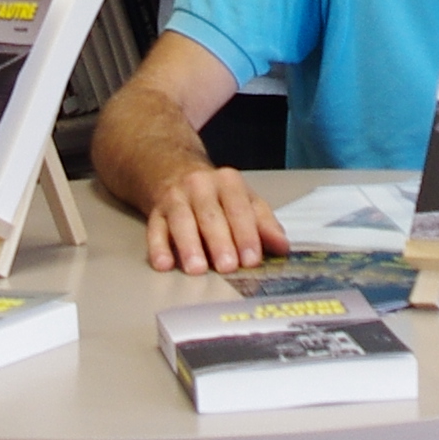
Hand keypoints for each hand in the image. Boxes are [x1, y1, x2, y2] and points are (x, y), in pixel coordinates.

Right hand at [138, 163, 283, 274]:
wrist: (174, 170)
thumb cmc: (216, 194)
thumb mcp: (245, 200)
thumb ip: (264, 224)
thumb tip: (283, 247)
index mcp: (228, 182)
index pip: (239, 209)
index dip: (246, 234)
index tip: (251, 259)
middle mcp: (200, 186)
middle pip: (210, 215)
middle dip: (219, 242)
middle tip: (227, 266)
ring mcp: (175, 198)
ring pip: (181, 221)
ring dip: (189, 245)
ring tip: (197, 268)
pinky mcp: (155, 212)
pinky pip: (155, 229)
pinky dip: (158, 247)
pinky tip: (164, 264)